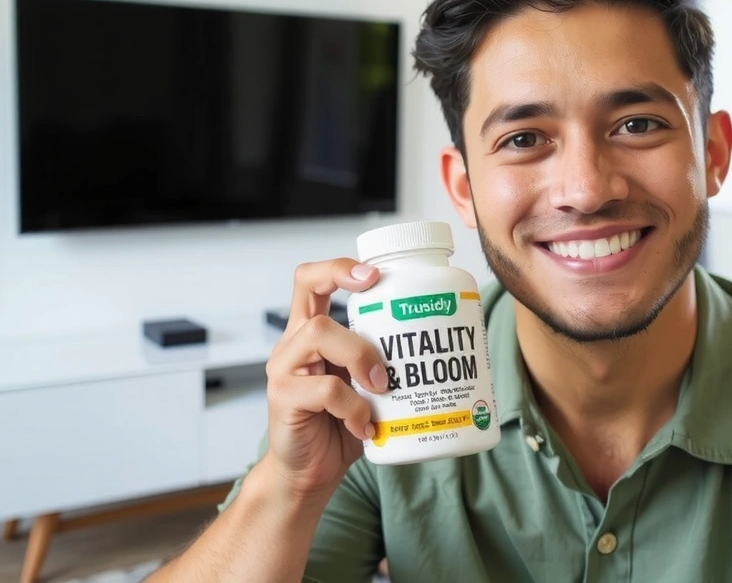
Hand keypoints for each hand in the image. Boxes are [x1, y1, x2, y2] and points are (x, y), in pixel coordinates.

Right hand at [263, 258, 387, 500]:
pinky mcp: (283, 399)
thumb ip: (381, 360)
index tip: (374, 275)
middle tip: (388, 367)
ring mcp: (283, 370)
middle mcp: (292, 345)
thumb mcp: (364, 385)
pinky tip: (365, 426)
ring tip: (380, 391)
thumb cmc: (339, 426)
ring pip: (319, 335)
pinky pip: (325, 390)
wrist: (308, 475)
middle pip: (316, 305)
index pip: (310, 280)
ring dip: (360, 360)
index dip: (339, 268)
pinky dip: (354, 408)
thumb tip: (437, 343)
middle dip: (361, 332)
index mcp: (310, 333)